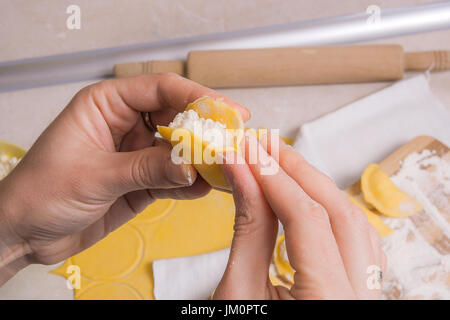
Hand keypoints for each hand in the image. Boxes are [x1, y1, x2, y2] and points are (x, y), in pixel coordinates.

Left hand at [0, 73, 249, 283]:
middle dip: (205, 130)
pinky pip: (172, 178)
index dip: (198, 96)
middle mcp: (125, 125)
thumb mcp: (95, 176)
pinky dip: (189, 184)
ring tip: (227, 167)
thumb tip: (190, 166)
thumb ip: (146, 169)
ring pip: (178, 149)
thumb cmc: (40, 192)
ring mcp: (136, 154)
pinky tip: (205, 188)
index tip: (228, 111)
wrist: (24, 233)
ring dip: (201, 159)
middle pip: (176, 118)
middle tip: (233, 143)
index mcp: (107, 105)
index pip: (161, 89)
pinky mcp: (141, 181)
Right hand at [215, 132, 385, 298]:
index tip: (246, 151)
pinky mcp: (361, 288)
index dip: (274, 179)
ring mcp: (367, 293)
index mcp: (329, 304)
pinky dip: (329, 208)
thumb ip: (247, 229)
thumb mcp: (239, 293)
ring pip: (354, 222)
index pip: (307, 221)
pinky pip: (356, 238)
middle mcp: (360, 298)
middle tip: (263, 145)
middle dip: (298, 171)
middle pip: (339, 213)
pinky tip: (306, 193)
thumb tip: (240, 173)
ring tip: (281, 162)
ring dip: (316, 186)